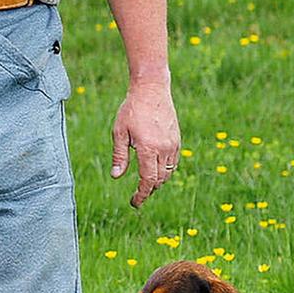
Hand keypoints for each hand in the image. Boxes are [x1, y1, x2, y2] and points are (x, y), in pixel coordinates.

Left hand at [111, 79, 179, 207]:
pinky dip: (165, 170)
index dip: (141, 195)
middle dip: (148, 190)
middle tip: (137, 195)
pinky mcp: (177, 139)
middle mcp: (163, 149)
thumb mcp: (119, 132)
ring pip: (168, 172)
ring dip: (157, 181)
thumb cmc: (131, 109)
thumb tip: (116, 177)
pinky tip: (155, 168)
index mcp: (148, 149)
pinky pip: (173, 162)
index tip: (134, 203)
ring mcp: (173, 144)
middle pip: (159, 180)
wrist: (152, 90)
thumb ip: (119, 156)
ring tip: (145, 183)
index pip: (147, 180)